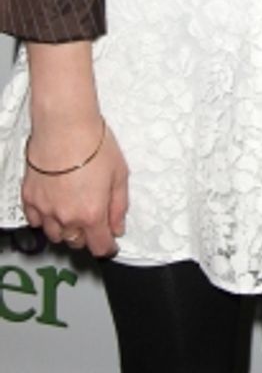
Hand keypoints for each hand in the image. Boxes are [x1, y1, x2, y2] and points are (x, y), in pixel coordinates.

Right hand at [22, 119, 129, 258]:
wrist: (65, 126)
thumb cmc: (93, 144)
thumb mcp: (120, 174)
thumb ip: (119, 206)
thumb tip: (118, 226)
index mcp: (92, 213)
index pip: (99, 246)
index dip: (107, 247)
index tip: (110, 243)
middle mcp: (66, 217)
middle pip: (77, 241)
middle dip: (88, 234)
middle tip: (93, 216)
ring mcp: (45, 209)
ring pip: (55, 234)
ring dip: (66, 228)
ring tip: (74, 208)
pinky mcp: (30, 198)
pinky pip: (36, 220)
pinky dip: (45, 218)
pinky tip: (54, 204)